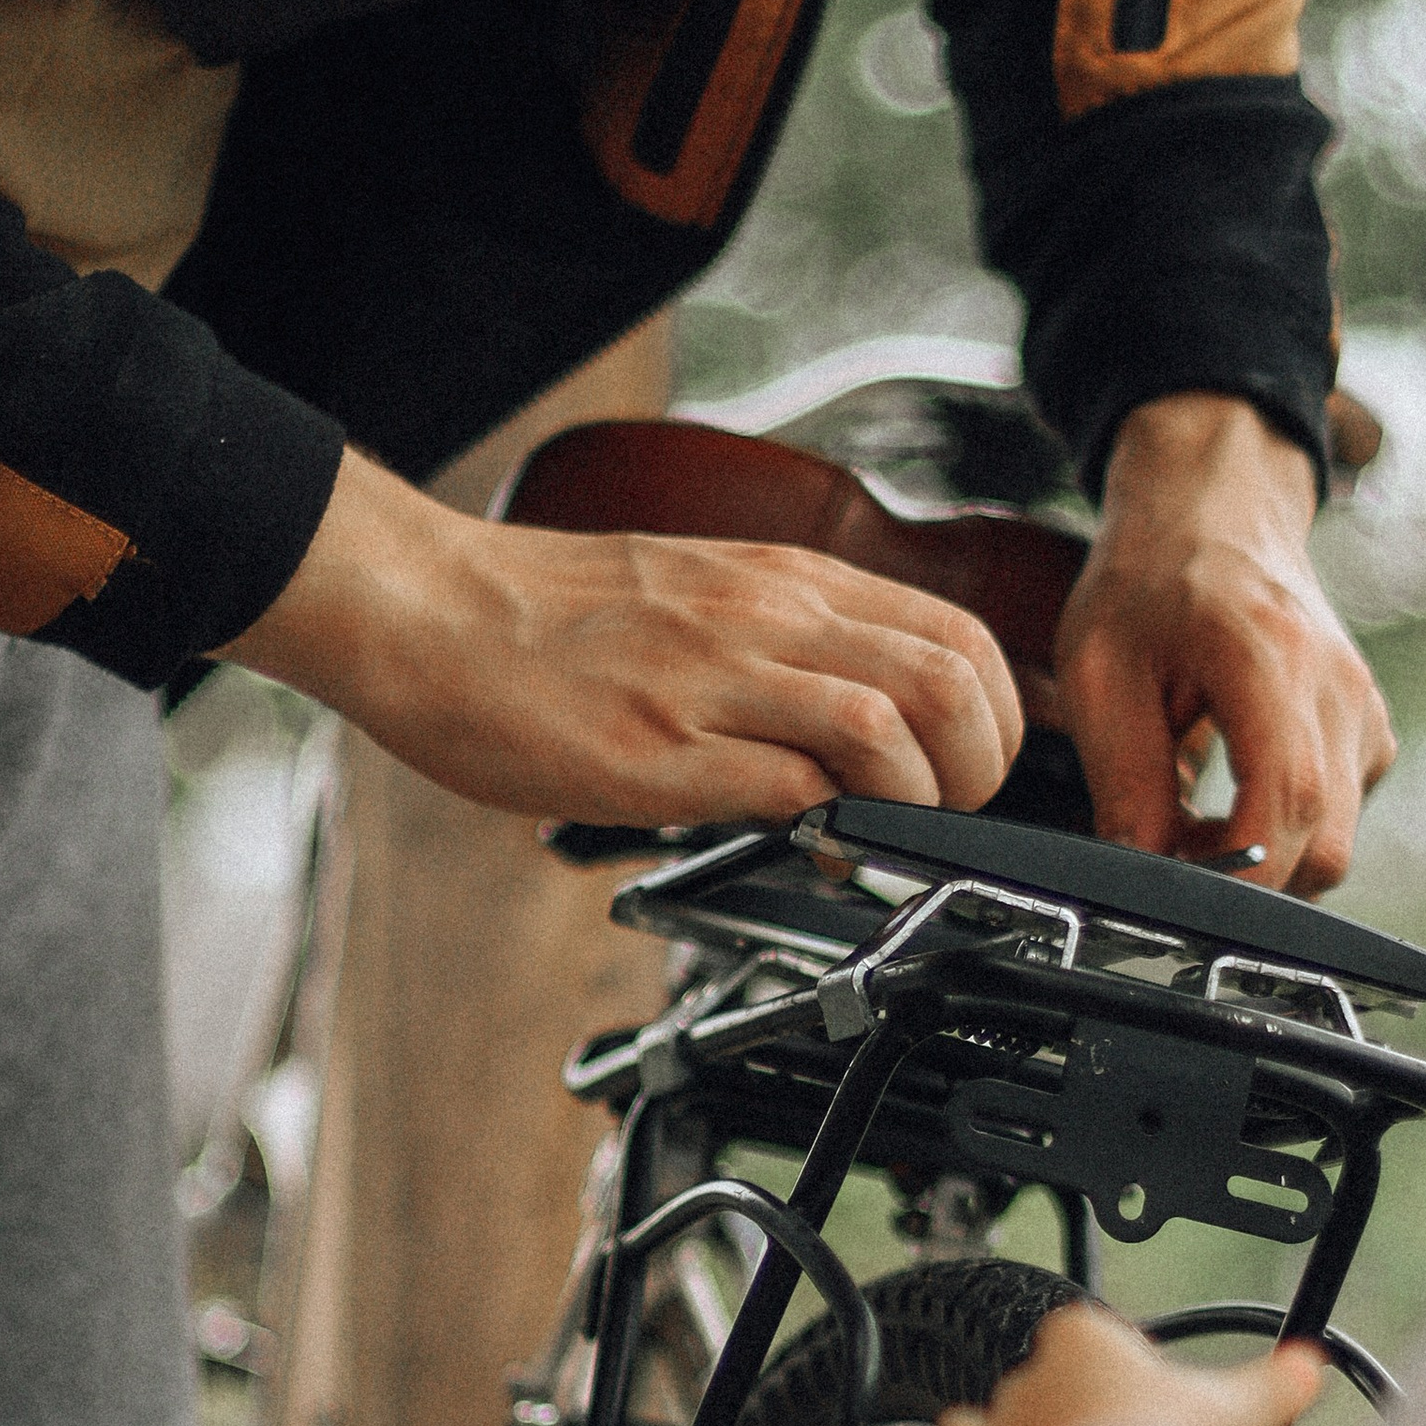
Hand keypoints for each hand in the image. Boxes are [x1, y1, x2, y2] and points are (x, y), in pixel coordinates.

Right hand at [222, 447, 1023, 821]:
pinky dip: (823, 826)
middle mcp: (766, 616)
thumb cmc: (547, 616)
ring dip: (913, 798)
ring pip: (885, 722)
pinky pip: (785, 783)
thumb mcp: (699, 598)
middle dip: (980, 767)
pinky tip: (808, 844)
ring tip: (885, 830)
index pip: (958, 635)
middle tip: (948, 812)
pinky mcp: (657, 749)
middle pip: (951, 678)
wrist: (426, 609)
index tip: (976, 769)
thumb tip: (865, 726)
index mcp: (785, 580)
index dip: (998, 718)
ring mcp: (713, 679)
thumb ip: (786, 652)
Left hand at [1056, 395, 1395, 892]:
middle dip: (1247, 879)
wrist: (1215, 511)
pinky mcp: (1369, 731)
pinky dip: (1288, 832)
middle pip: (1324, 840)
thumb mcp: (1102, 670)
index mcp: (1270, 653)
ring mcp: (1364, 709)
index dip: (1239, 870)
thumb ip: (1124, 778)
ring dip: (1266, 858)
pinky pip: (1342, 816)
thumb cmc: (1152, 579)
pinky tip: (1235, 802)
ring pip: (1336, 841)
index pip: (1287, 795)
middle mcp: (1337, 685)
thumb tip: (1143, 874)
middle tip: (1173, 855)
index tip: (1182, 888)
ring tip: (1195, 824)